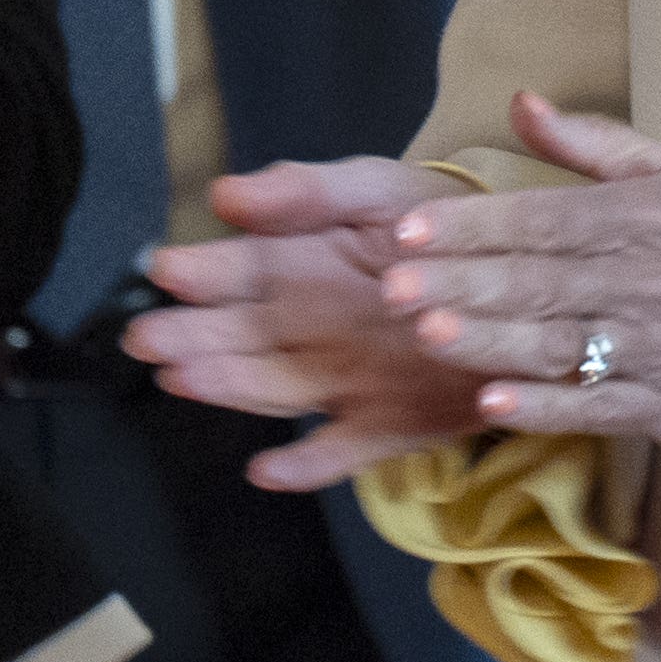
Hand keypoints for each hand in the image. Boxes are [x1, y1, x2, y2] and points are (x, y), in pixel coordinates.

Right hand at [129, 152, 496, 487]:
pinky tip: (269, 470)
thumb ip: (306, 190)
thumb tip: (224, 195)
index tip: (168, 268)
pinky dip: (303, 467)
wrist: (513, 282)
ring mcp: (337, 383)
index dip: (200, 271)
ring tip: (185, 378)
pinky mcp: (381, 428)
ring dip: (227, 387)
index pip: (232, 271)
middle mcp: (302, 331)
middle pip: (235, 337)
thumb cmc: (434, 228)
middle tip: (148, 337)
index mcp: (294, 268)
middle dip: (189, 337)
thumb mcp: (377, 191)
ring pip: (270, 388)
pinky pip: (337, 452)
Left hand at [376, 94, 660, 451]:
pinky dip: (544, 408)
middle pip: (539, 282)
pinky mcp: (658, 404)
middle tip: (393, 285)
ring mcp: (651, 348)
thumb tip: (519, 102)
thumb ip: (591, 141)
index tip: (410, 229)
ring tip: (428, 333)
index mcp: (644, 216)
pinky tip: (493, 403)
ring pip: (556, 346)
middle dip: (463, 283)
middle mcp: (644, 280)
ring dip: (489, 342)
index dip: (475, 225)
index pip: (544, 218)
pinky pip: (593, 408)